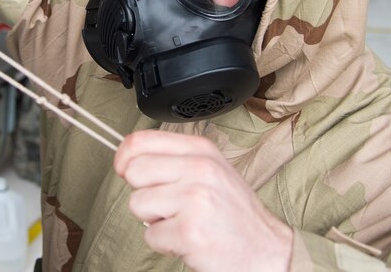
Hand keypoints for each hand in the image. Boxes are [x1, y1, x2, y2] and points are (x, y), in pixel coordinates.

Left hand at [114, 130, 292, 271]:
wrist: (266, 250)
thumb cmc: (233, 213)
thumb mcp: (210, 171)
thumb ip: (173, 160)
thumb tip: (126, 160)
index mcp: (202, 150)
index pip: (140, 140)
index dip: (124, 157)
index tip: (125, 170)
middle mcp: (200, 169)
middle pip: (134, 171)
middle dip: (143, 193)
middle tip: (168, 205)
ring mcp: (195, 199)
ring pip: (138, 204)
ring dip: (154, 221)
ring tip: (183, 222)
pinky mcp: (190, 231)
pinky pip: (150, 236)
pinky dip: (165, 244)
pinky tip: (189, 240)